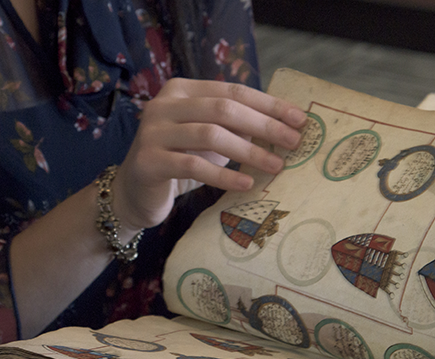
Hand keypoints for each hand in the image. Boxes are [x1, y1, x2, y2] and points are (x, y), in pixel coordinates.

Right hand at [111, 78, 306, 230]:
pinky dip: (224, 174)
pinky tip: (246, 183)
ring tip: (276, 165)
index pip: (233, 91)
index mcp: (181, 90)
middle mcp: (164, 104)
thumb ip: (235, 125)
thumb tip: (286, 125)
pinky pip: (194, 165)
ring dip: (249, 150)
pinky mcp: (148, 161)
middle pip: (224, 109)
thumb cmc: (179, 162)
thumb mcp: (209, 138)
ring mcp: (153, 131)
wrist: (134, 193)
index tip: (300, 119)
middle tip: (293, 142)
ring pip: (210, 135)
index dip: (269, 104)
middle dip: (264, 125)